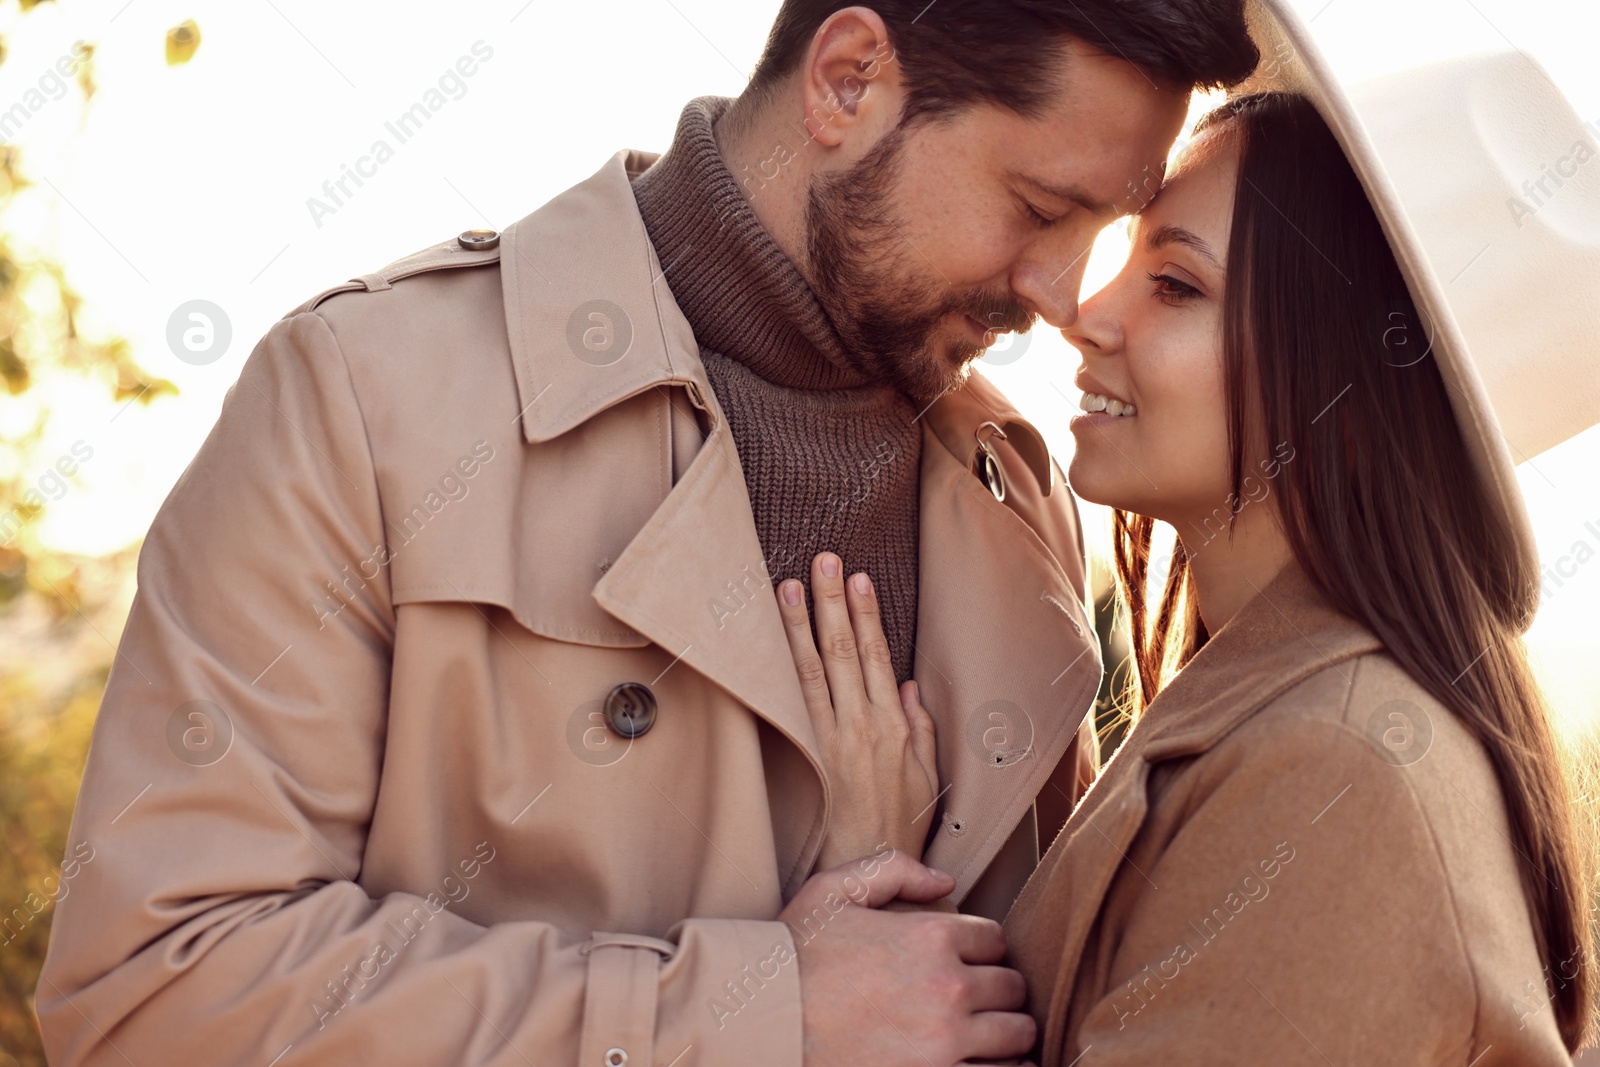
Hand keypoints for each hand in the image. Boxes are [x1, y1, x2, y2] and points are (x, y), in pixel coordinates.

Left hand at [777, 552, 938, 869]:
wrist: (869, 874)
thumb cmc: (900, 830)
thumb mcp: (926, 778)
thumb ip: (920, 728)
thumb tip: (911, 685)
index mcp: (894, 727)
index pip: (878, 657)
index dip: (868, 615)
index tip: (860, 578)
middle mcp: (862, 726)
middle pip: (844, 652)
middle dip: (833, 602)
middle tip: (823, 559)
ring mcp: (829, 741)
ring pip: (812, 671)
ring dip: (799, 625)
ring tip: (787, 585)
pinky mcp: (804, 758)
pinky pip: (789, 704)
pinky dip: (778, 670)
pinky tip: (766, 644)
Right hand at [780, 848, 1038, 1066]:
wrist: (763, 1023)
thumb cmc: (793, 956)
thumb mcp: (832, 891)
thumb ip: (892, 870)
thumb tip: (945, 882)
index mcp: (931, 935)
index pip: (995, 939)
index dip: (981, 947)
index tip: (967, 959)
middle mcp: (949, 988)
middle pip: (1012, 988)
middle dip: (999, 990)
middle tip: (979, 998)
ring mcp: (945, 1042)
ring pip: (1017, 1037)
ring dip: (1007, 1034)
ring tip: (987, 1034)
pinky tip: (987, 1063)